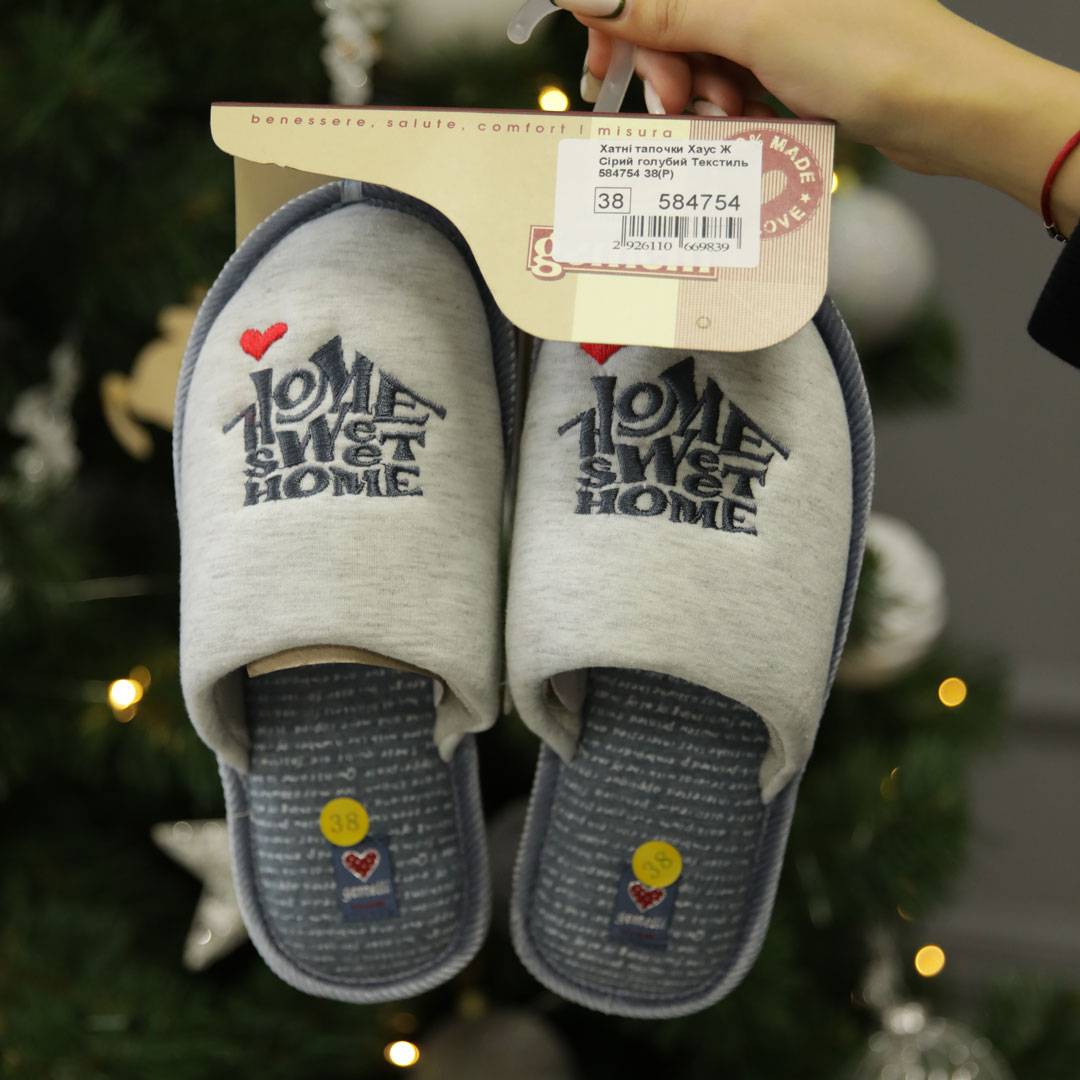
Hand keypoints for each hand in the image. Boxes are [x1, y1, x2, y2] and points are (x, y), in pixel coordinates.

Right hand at [565, 0, 1079, 235]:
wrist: (944, 106)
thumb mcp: (752, 26)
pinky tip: (742, 118)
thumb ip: (667, 10)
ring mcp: (775, 17)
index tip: (607, 64)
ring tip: (727, 113)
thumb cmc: (867, 52)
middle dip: (664, 62)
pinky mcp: (789, 54)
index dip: (621, 19)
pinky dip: (726, 103)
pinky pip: (731, 75)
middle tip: (673, 101)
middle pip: (673, 16)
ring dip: (698, 91)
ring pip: (699, 52)